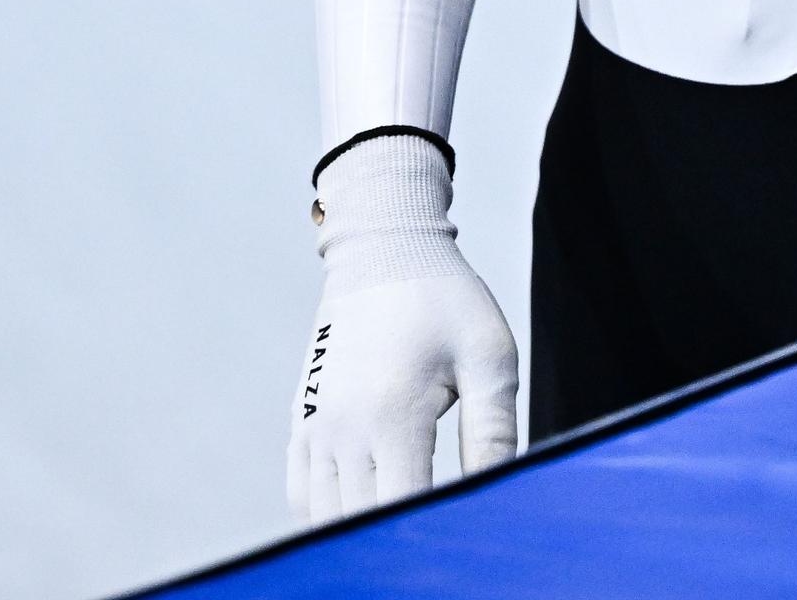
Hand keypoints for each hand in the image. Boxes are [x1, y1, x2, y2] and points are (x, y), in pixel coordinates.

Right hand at [286, 134, 519, 523]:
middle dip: (394, 542)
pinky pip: (302, 493)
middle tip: (431, 546)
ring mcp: (313, 425)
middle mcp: (341, 426)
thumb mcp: (490, 357)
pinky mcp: (300, 419)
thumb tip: (496, 494)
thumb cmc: (445, 299)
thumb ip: (494, 432)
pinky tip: (362, 514)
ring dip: (358, 533)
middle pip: (359, 524)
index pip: (401, 511)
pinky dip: (326, 515)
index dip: (426, 539)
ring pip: (324, 517)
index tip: (451, 543)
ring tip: (398, 537)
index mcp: (392, 414)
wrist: (383, 249)